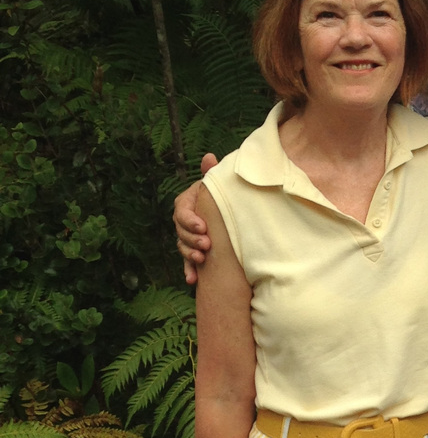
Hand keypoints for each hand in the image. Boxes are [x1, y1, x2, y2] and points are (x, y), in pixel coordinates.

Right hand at [175, 152, 217, 283]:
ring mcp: (188, 237)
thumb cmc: (226, 198)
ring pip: (182, 247)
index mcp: (189, 203)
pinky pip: (188, 263)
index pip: (182, 211)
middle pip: (180, 231)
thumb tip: (209, 157)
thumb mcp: (221, 187)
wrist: (236, 217)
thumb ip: (213, 175)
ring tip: (201, 260)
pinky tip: (192, 280)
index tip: (203, 227)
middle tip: (206, 245)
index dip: (190, 220)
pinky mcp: (194, 252)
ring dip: (189, 255)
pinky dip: (189, 271)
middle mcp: (186, 220)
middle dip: (191, 239)